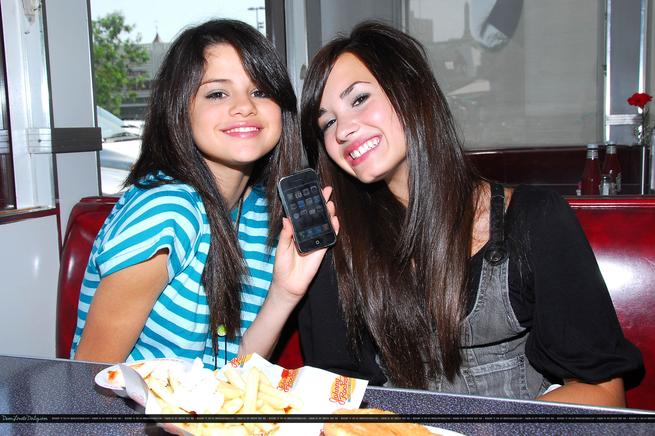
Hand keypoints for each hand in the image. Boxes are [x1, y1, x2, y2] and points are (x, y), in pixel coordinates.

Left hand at [271, 186, 338, 300]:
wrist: (289, 284)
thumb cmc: (282, 266)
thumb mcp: (281, 247)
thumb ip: (286, 234)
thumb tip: (287, 219)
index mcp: (296, 231)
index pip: (304, 214)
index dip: (309, 203)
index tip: (313, 190)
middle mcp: (307, 234)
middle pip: (317, 215)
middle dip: (323, 203)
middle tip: (328, 190)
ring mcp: (316, 241)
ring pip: (325, 224)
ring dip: (329, 213)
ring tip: (331, 203)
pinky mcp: (322, 250)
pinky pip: (330, 237)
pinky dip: (334, 229)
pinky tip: (336, 220)